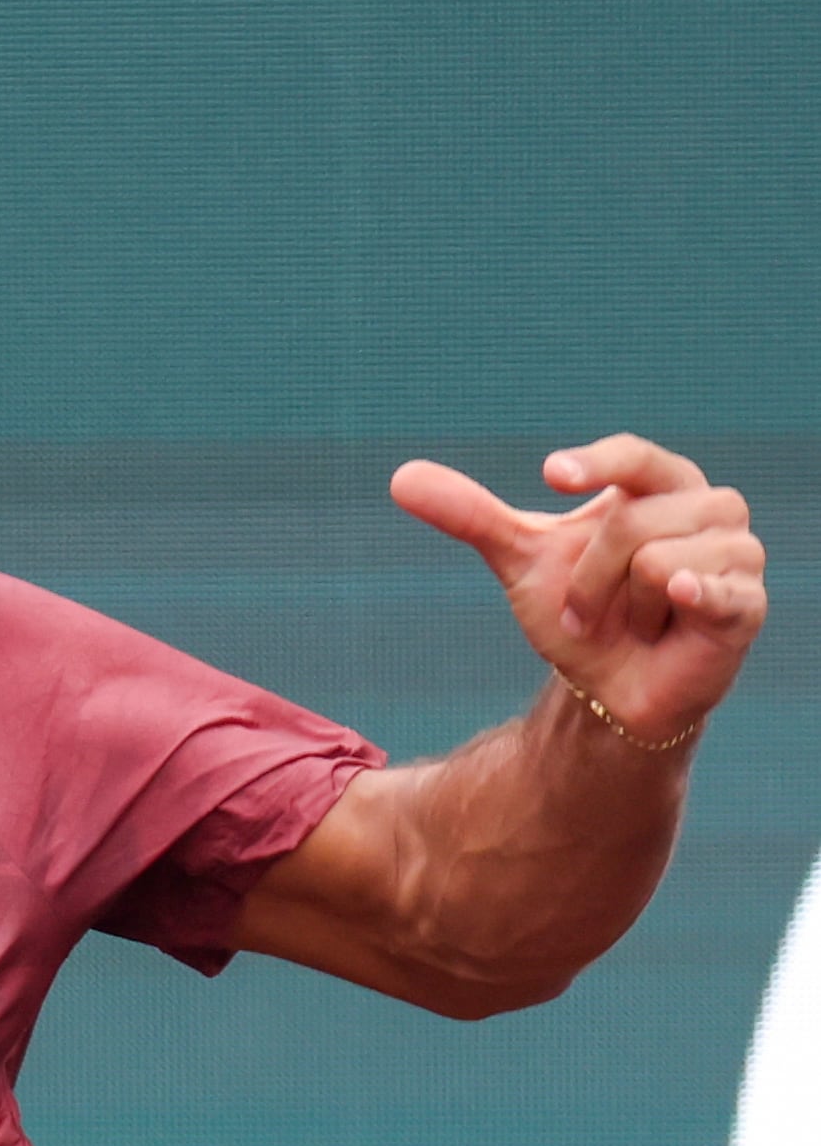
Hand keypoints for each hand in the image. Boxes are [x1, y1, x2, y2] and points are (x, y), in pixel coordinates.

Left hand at [392, 435, 766, 746]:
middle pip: (628, 523)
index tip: (550, 475)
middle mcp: (711, 508)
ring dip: (623, 608)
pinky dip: (681, 600)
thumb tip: (400, 476)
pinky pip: (707, 588)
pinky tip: (677, 602)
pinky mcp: (745, 602)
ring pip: (656, 562)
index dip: (597, 463)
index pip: (635, 456)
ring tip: (637, 624)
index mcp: (662, 486)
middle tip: (592, 611)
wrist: (608, 689)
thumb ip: (472, 516)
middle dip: (587, 581)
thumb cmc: (580, 615)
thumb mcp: (522, 562)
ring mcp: (736, 554)